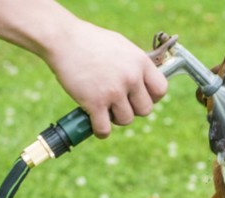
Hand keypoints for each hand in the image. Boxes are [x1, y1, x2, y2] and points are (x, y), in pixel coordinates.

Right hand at [43, 19, 167, 137]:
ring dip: (115, 118)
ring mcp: (113, 91)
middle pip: (145, 110)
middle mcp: (131, 77)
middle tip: (118, 103)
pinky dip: (101, 131)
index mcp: (140, 62)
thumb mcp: (121, 46)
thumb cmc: (90, 41)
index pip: (161, 90)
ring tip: (104, 108)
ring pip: (126, 120)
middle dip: (133, 109)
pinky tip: (95, 124)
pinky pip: (105, 129)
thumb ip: (134, 65)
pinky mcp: (95, 102)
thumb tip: (143, 81)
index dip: (152, 97)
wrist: (63, 39)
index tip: (139, 97)